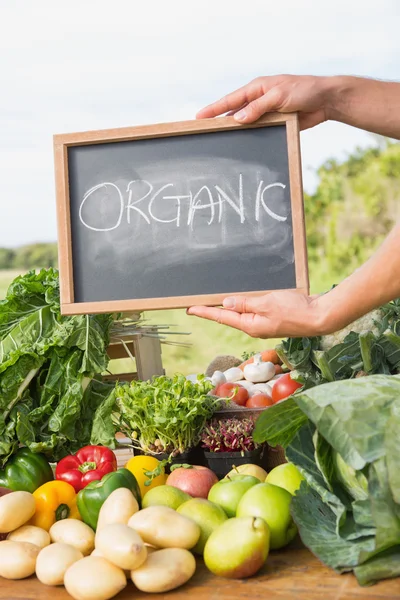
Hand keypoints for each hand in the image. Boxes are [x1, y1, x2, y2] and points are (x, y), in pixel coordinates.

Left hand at [187, 291, 324, 338]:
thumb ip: (245, 303)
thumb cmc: (296, 310)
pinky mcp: (273, 318)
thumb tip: (226, 304)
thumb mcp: (267, 303)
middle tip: (196, 303)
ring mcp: (264, 324)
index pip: (222, 317)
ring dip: (228, 306)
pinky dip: (244, 304)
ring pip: (242, 313)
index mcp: (250, 325)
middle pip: (229, 317)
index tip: (189, 309)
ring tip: (213, 300)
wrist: (319, 317)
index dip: (205, 312)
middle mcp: (255, 327)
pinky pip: (253, 310)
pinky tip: (240, 300)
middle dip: (213, 310)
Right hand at [196, 74, 332, 129]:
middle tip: (203, 131)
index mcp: (257, 88)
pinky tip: (242, 145)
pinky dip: (251, 137)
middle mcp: (259, 100)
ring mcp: (266, 112)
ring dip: (235, 131)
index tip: (199, 117)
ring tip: (218, 141)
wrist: (326, 100)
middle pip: (235, 112)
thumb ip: (258, 108)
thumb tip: (237, 118)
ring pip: (246, 124)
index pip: (230, 100)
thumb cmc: (304, 90)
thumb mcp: (279, 97)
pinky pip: (259, 131)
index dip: (214, 109)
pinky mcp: (275, 123)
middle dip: (220, 120)